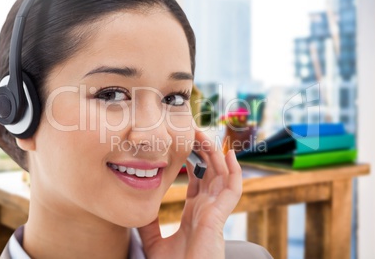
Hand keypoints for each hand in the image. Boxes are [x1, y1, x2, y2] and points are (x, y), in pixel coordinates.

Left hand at [138, 130, 242, 258]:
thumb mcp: (153, 243)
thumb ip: (149, 225)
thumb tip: (140, 209)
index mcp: (195, 213)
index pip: (199, 181)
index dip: (195, 162)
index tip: (186, 145)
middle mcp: (208, 208)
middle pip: (210, 172)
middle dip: (204, 151)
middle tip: (194, 132)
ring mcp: (216, 211)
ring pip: (221, 174)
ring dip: (215, 153)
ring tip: (205, 134)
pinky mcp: (219, 215)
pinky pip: (233, 188)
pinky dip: (234, 170)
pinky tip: (228, 153)